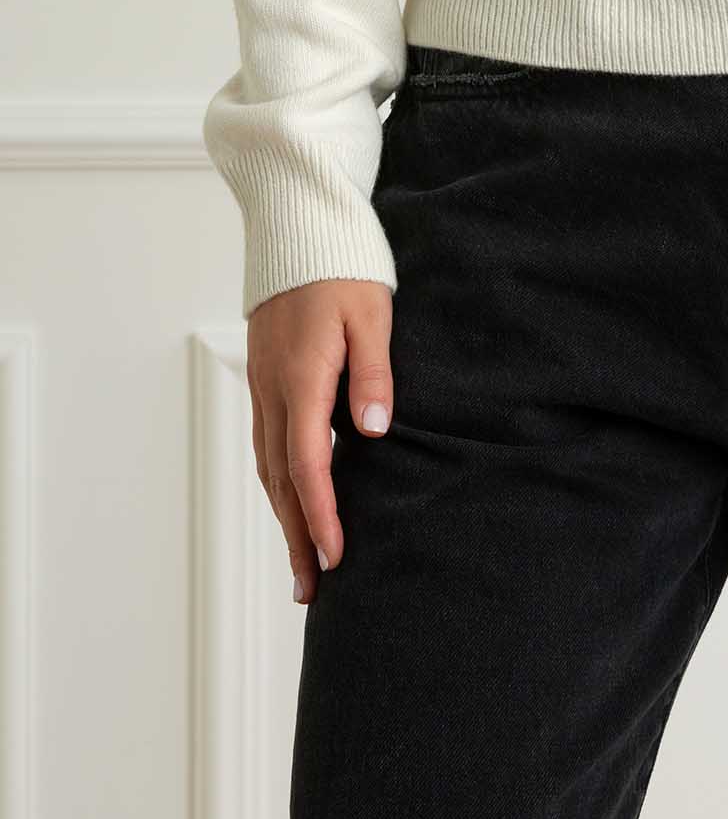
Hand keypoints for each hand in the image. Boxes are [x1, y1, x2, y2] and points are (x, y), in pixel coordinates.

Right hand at [246, 278, 393, 607]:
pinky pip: (267, 443)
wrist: (298, 228)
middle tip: (312, 590)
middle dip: (297, 536)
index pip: (309, 464)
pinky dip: (278, 482)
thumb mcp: (372, 315)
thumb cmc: (343, 268)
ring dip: (285, 516)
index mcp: (302, 377)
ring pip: (269, 465)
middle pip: (281, 479)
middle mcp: (274, 389)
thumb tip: (373, 432)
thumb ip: (373, 374)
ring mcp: (263, 384)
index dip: (323, 515)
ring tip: (302, 562)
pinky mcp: (264, 377)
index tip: (337, 557)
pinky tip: (291, 501)